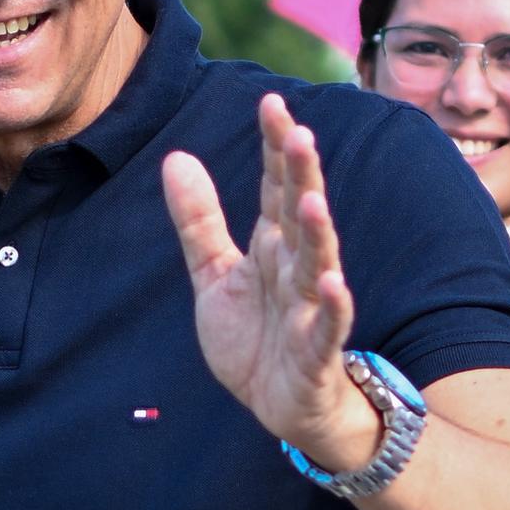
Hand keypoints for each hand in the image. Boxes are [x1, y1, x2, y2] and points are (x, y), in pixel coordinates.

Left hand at [163, 94, 374, 472]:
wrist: (278, 407)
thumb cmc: (255, 337)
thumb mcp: (215, 275)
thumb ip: (198, 220)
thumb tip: (177, 157)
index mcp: (272, 246)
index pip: (276, 187)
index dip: (275, 148)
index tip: (271, 102)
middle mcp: (295, 269)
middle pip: (299, 214)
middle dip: (301, 175)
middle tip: (298, 131)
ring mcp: (310, 309)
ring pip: (317, 263)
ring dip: (316, 231)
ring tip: (310, 198)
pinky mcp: (317, 352)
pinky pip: (328, 326)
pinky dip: (332, 306)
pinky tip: (332, 282)